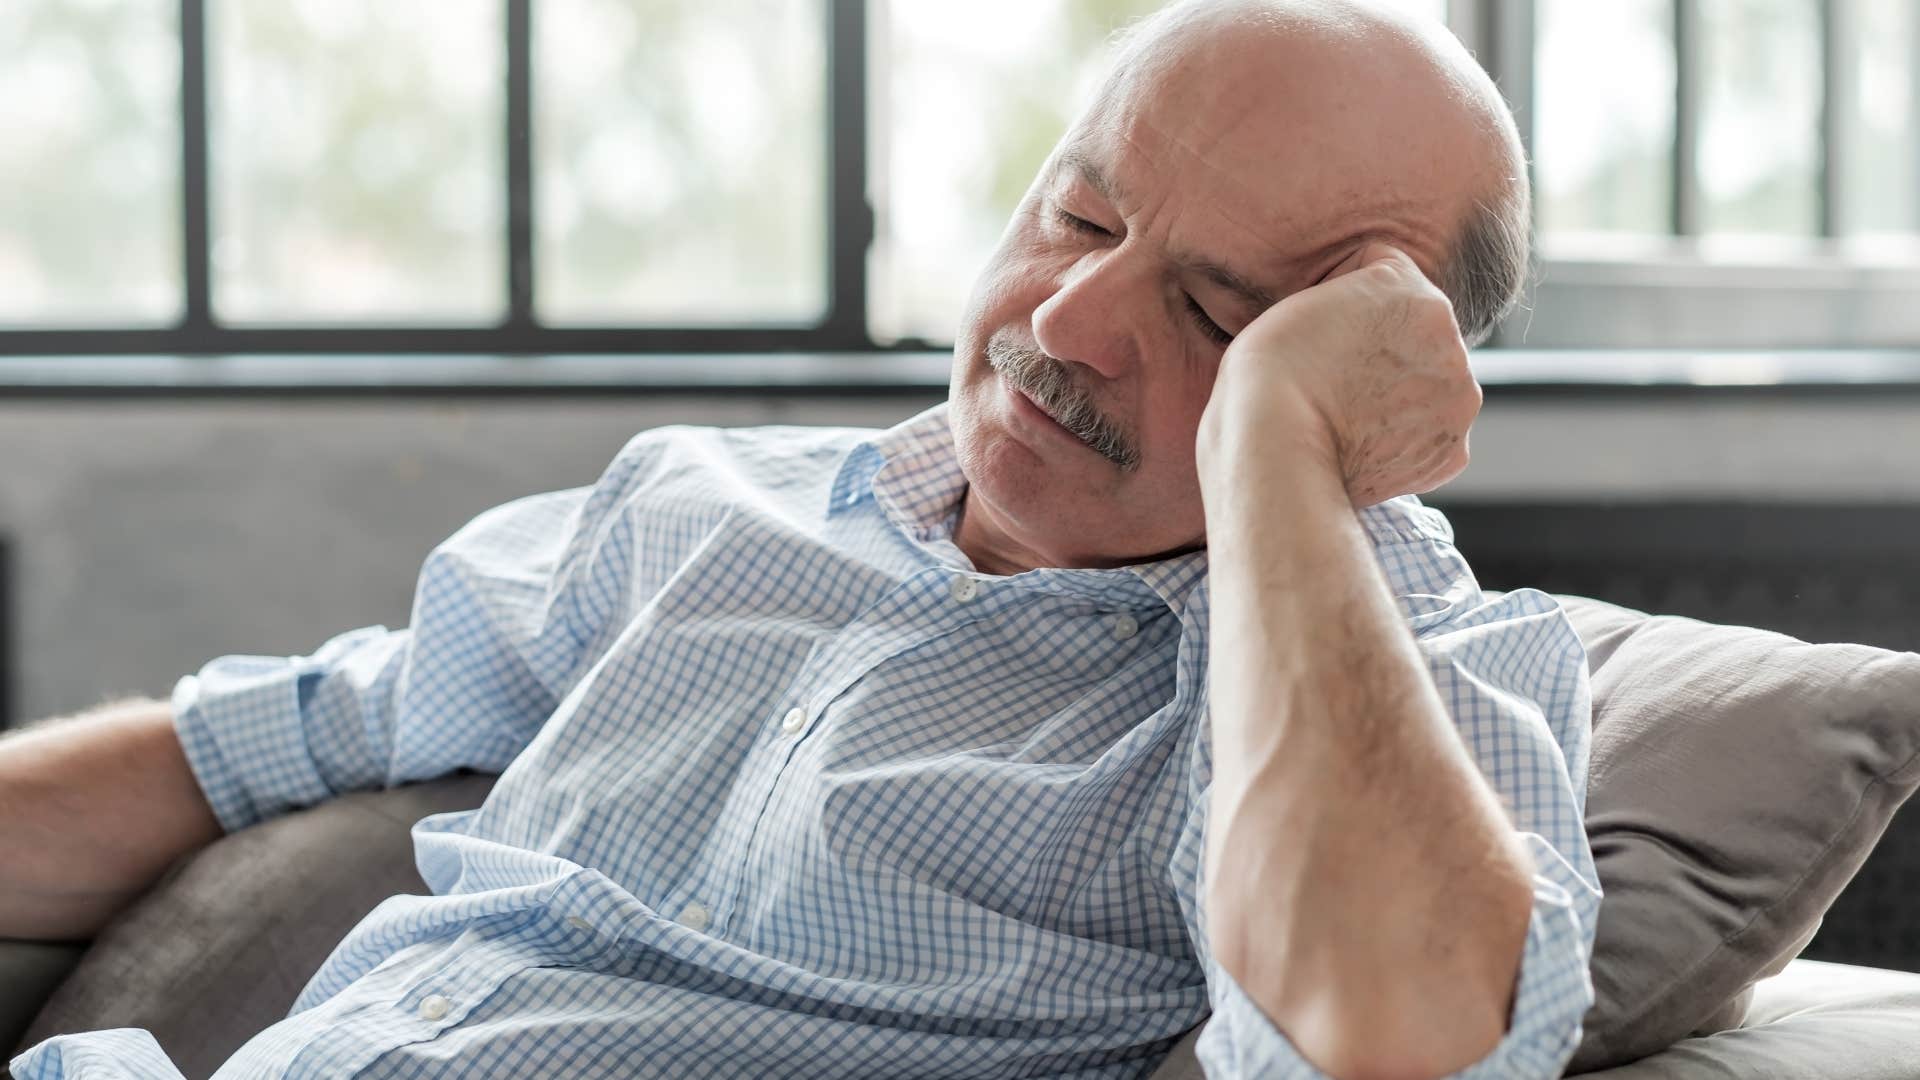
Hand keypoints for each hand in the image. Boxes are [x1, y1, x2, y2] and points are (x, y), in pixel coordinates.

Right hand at [1196, 243, 1480, 508]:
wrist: (1275, 447)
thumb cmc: (1272, 374)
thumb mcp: (1308, 299)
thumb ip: (1355, 300)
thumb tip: (1366, 332)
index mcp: (1420, 296)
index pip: (1383, 274)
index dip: (1340, 297)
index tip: (1317, 330)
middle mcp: (1454, 345)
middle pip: (1412, 333)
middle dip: (1381, 349)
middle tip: (1329, 376)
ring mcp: (1457, 403)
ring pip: (1425, 386)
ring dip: (1396, 395)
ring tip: (1342, 413)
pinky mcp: (1449, 455)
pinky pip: (1427, 437)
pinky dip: (1401, 441)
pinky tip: (1361, 442)